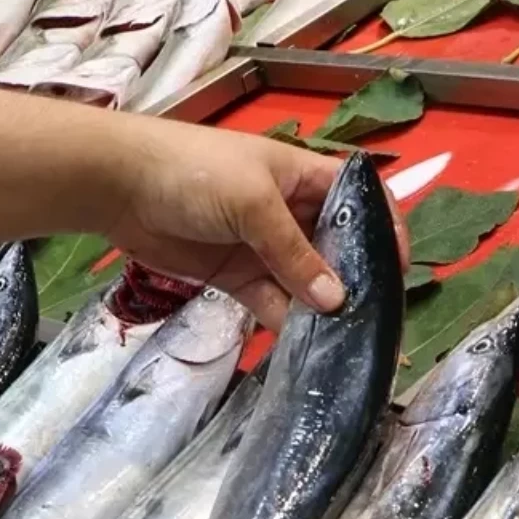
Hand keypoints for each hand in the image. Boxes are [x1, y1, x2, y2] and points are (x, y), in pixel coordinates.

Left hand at [100, 119, 408, 329]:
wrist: (120, 185)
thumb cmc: (194, 172)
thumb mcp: (254, 204)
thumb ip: (295, 254)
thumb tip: (336, 300)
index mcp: (303, 176)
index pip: (359, 199)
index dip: (383, 230)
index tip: (398, 270)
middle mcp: (289, 211)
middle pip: (335, 248)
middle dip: (356, 281)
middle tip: (375, 322)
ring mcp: (262, 246)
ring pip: (305, 282)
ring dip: (322, 310)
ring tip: (344, 343)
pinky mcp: (234, 275)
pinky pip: (271, 302)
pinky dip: (286, 322)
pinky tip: (304, 346)